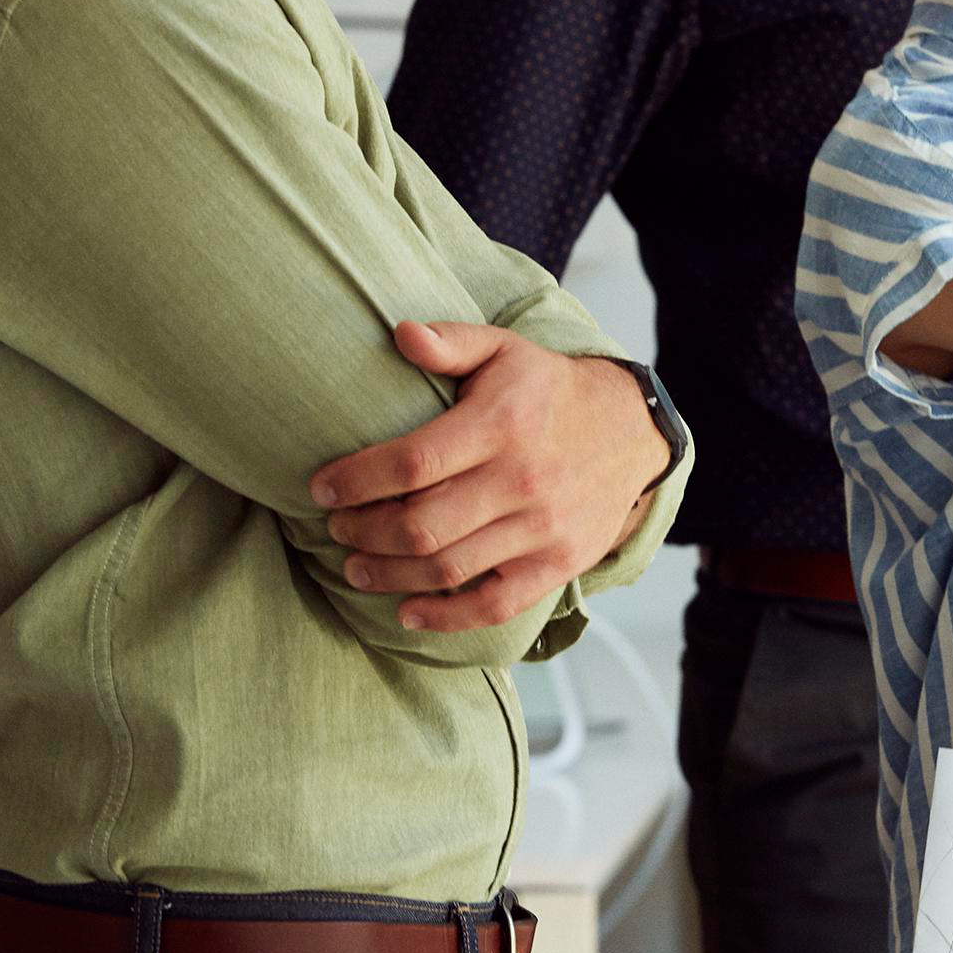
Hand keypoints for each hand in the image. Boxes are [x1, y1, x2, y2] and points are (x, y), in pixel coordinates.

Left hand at [310, 325, 667, 632]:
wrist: (630, 431)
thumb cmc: (548, 391)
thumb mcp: (504, 350)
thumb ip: (450, 341)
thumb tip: (399, 334)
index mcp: (501, 425)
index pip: (412, 463)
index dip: (356, 481)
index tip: (321, 487)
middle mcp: (522, 481)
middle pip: (421, 525)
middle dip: (363, 532)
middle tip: (336, 528)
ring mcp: (542, 529)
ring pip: (447, 569)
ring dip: (388, 574)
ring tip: (356, 566)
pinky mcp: (557, 565)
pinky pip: (494, 606)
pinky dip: (445, 617)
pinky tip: (407, 612)